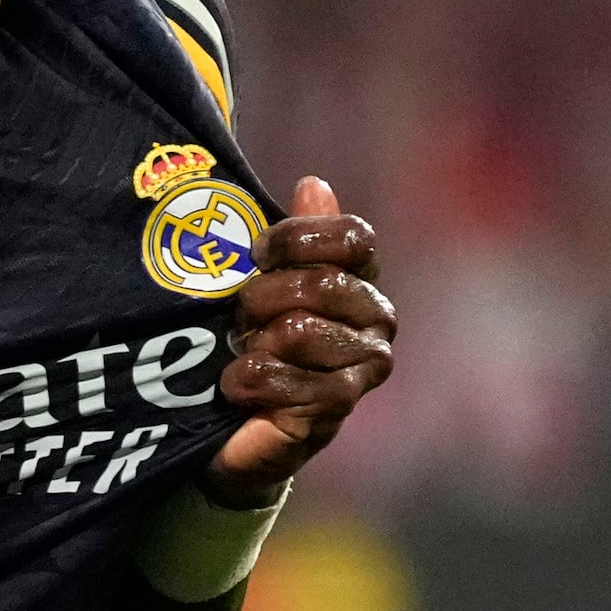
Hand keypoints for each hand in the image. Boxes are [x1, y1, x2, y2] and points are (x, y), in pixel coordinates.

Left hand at [208, 171, 397, 499]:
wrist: (233, 426)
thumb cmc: (251, 343)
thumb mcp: (264, 282)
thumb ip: (295, 238)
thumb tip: (315, 184)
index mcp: (362, 278)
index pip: (353, 238)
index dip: (300, 239)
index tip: (257, 253)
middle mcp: (377, 317)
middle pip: (320, 284)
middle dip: (262, 299)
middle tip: (242, 321)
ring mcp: (365, 365)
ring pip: (299, 330)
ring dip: (254, 344)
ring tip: (245, 356)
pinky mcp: (338, 407)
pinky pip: (283, 378)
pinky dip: (248, 381)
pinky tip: (241, 388)